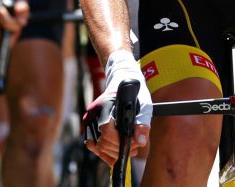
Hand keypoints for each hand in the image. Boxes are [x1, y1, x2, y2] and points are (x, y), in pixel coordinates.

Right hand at [84, 50, 152, 165]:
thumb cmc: (135, 91)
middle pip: (102, 142)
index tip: (135, 143)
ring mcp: (90, 118)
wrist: (123, 80)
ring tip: (131, 150)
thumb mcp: (144, 105)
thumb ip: (143, 123)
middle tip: (136, 147)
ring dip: (113, 152)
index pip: (107, 132)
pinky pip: (94, 144)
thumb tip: (141, 141)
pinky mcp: (90, 124)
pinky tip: (117, 154)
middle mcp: (94, 112)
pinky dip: (105, 152)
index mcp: (105, 104)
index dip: (121, 142)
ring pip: (97, 146)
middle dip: (120, 149)